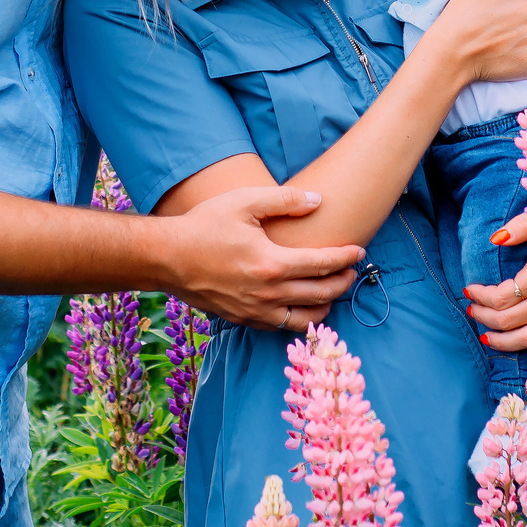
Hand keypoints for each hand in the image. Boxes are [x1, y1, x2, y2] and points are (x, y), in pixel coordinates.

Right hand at [155, 186, 362, 330]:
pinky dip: (300, 319)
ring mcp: (256, 311)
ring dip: (326, 306)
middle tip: (352, 272)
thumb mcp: (244, 201)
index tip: (360, 251)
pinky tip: (303, 307)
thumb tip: (318, 200)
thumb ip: (285, 199)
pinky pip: (282, 326)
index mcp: (272, 263)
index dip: (346, 258)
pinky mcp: (244, 320)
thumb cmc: (204, 225)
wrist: (166, 258)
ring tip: (333, 291)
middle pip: (322, 293)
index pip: (324, 264)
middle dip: (343, 282)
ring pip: (306, 318)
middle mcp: (268, 293)